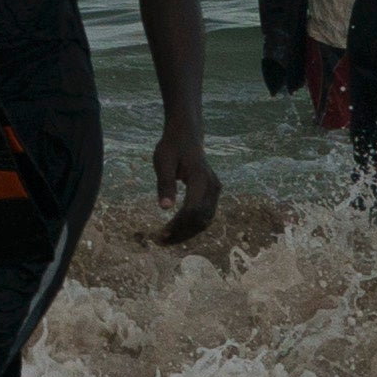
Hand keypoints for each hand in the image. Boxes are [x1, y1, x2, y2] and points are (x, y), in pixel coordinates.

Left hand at [150, 115, 222, 246]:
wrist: (186, 135)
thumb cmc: (172, 147)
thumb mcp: (163, 162)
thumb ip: (165, 185)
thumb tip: (164, 208)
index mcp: (201, 178)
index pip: (192, 209)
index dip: (178, 225)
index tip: (161, 234)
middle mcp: (212, 186)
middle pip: (200, 219)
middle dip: (181, 233)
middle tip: (161, 241)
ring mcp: (215, 191)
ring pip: (204, 220)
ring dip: (186, 232)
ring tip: (166, 239)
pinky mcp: (212, 194)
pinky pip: (204, 215)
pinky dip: (191, 226)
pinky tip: (175, 231)